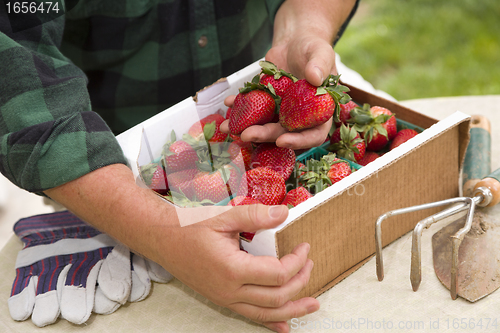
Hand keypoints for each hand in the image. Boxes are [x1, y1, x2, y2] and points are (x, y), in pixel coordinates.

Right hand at [155, 203, 318, 332]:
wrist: (164, 240)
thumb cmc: (192, 227)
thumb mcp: (224, 217)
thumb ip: (256, 216)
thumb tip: (285, 213)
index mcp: (232, 269)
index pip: (277, 273)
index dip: (297, 261)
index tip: (304, 247)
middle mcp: (229, 290)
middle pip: (276, 297)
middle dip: (300, 282)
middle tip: (309, 264)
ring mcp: (225, 299)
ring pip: (266, 314)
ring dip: (292, 309)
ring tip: (312, 303)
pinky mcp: (222, 300)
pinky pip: (250, 316)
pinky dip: (270, 323)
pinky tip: (285, 326)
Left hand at [220, 0, 355, 149]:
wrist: (295, 41)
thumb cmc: (314, 48)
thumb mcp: (321, 53)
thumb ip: (320, 65)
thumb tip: (315, 78)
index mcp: (319, 112)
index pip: (313, 135)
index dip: (298, 141)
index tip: (281, 140)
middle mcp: (298, 117)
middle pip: (282, 132)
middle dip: (264, 135)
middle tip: (246, 134)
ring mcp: (280, 111)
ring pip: (263, 124)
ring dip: (245, 127)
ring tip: (228, 127)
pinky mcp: (265, 101)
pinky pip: (251, 107)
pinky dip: (238, 106)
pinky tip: (228, 102)